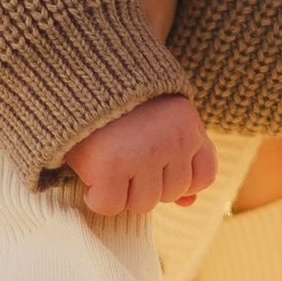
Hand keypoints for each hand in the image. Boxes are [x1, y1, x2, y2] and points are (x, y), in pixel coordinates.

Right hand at [66, 91, 217, 215]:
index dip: (179, 178)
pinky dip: (97, 196)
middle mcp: (173, 140)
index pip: (203, 176)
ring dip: (122, 191)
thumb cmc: (120, 101)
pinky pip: (110, 205)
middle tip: (125, 153)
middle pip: (171, 194)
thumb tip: (189, 202)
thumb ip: (179, 158)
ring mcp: (143, 154)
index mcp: (188, 126)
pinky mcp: (110, 166)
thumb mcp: (159, 121)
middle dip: (146, 183)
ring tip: (108, 159)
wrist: (78, 74)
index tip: (157, 165)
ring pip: (143, 204)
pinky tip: (92, 172)